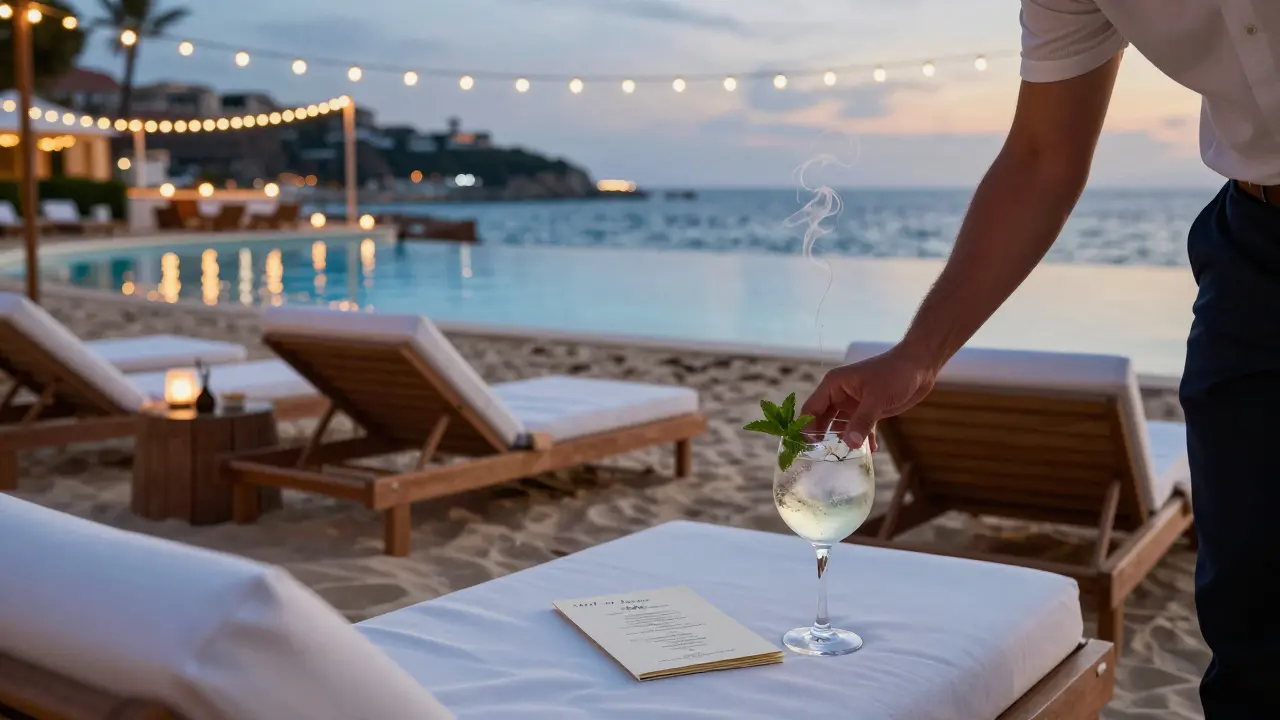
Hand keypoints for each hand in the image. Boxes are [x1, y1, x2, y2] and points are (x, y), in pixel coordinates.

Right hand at [801, 344, 940, 450]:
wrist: (919, 366)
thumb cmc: (894, 374)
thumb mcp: (876, 398)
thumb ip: (862, 421)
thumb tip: (849, 444)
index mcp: (834, 385)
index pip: (811, 408)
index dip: (806, 427)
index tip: (805, 448)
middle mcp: (839, 394)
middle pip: (822, 419)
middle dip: (822, 438)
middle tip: (822, 459)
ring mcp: (853, 403)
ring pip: (840, 426)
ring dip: (843, 441)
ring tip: (844, 459)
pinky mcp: (867, 410)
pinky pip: (859, 428)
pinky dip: (862, 439)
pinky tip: (870, 451)